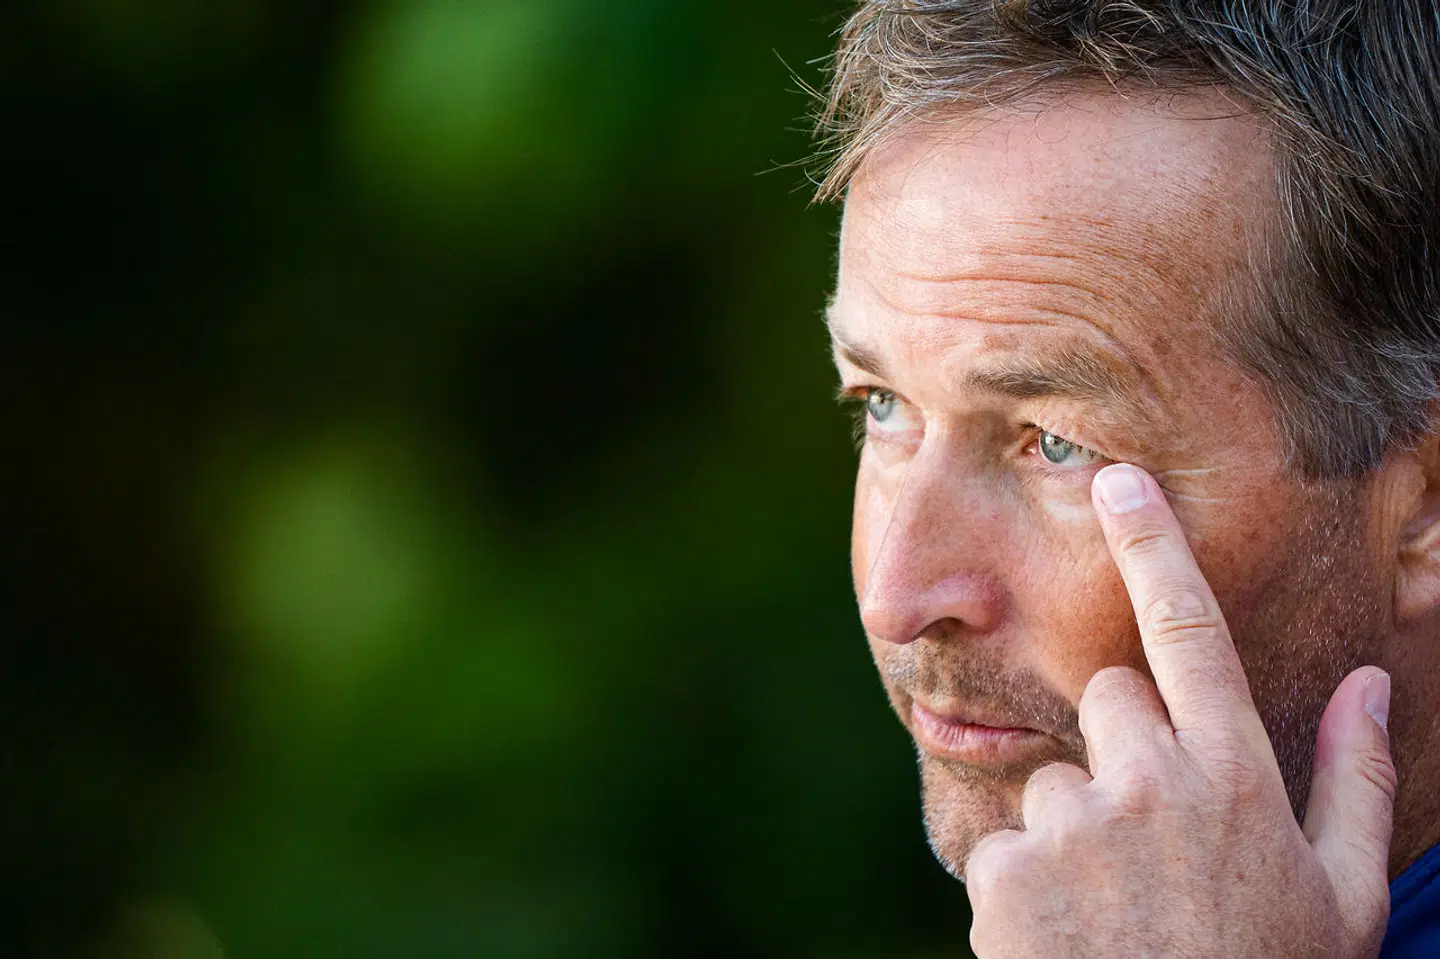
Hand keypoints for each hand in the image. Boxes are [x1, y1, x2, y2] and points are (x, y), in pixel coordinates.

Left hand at [964, 464, 1396, 958]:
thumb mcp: (1343, 896)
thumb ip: (1353, 779)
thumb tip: (1369, 681)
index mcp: (1234, 775)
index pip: (1190, 632)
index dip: (1154, 546)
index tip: (1120, 480)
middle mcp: (1150, 779)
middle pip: (1107, 704)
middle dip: (1122, 752)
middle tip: (1151, 846)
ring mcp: (1074, 821)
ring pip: (1053, 783)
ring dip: (1074, 834)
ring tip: (1115, 915)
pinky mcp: (1006, 867)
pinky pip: (1005, 848)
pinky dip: (1026, 890)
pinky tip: (1069, 941)